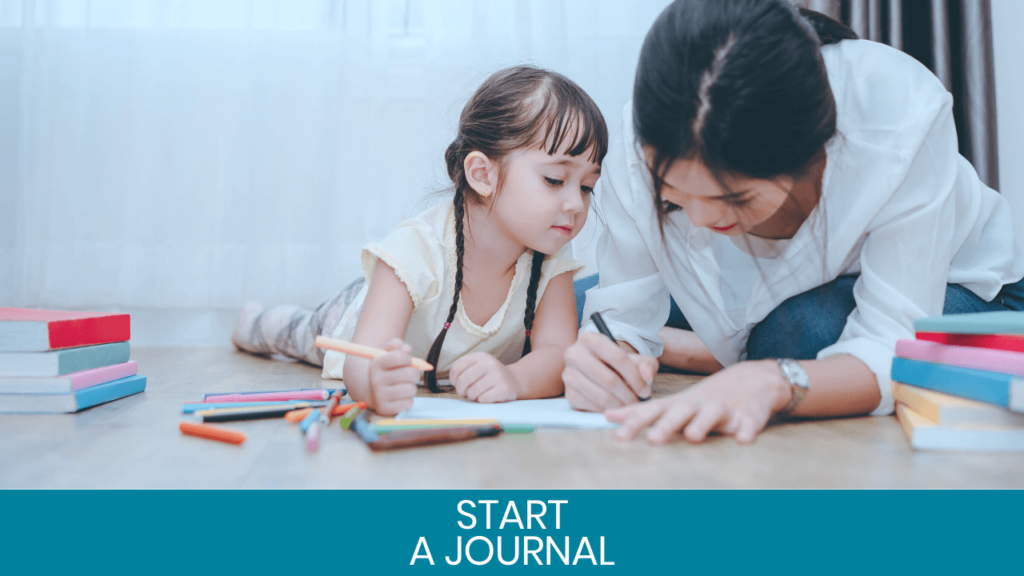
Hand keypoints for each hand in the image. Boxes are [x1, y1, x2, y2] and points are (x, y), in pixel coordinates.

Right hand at [367, 338, 420, 415]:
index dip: (408, 359)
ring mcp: (379, 396)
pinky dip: (407, 400)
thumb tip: (407, 349)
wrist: (371, 392)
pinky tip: (400, 397)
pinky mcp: (385, 409)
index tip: (406, 362)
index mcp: (376, 364)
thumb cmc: (385, 370)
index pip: (400, 356)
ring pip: (411, 389)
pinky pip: (408, 403)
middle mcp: (375, 380)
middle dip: (414, 374)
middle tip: (409, 375)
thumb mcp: (387, 354)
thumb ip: (397, 345)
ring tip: (404, 386)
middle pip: (410, 373)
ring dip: (411, 387)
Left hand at [449, 352, 518, 402]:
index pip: (457, 367)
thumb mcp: (478, 366)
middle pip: (463, 380)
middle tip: (465, 393)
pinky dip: (482, 400)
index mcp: (481, 356)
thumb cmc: (490, 376)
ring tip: (478, 394)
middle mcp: (489, 364)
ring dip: (472, 396)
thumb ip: (465, 370)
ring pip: (472, 391)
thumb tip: (455, 382)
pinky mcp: (503, 389)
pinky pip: (483, 399)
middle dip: (461, 390)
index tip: (456, 383)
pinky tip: (488, 396)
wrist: (514, 380)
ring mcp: (498, 376)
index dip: (453, 379)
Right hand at [562, 331, 658, 411]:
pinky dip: (608, 410)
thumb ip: (646, 364)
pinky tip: (616, 407)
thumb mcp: (635, 359)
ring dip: (620, 405)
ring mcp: (568, 374)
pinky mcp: (569, 393)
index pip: (618, 358)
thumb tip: (646, 376)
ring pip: (601, 396)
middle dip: (628, 395)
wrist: (598, 368)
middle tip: (638, 402)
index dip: (635, 377)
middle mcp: (574, 354)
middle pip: (609, 380)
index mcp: (590, 338)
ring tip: (629, 406)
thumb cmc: (618, 363)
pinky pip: (592, 406)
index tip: (645, 391)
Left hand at [605, 359, 791, 444]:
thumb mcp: (675, 404)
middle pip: (680, 411)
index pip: (653, 412)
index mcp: (680, 405)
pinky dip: (748, 428)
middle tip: (653, 440)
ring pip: (712, 413)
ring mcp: (726, 407)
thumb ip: (643, 413)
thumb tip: (608, 416)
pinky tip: (743, 439)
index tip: (617, 435)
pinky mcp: (752, 412)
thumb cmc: (707, 398)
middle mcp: (699, 404)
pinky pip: (751, 420)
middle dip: (666, 425)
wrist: (755, 380)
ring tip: (693, 436)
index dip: (635, 423)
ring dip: (702, 423)